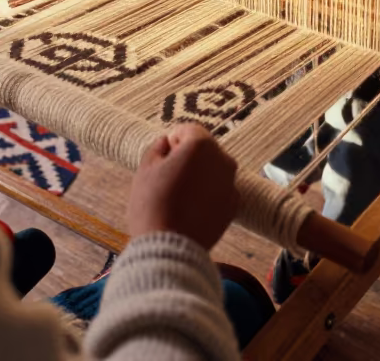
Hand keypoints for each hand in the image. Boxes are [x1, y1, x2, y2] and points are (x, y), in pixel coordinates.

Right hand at [127, 124, 239, 250]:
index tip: (162, 158)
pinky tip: (191, 208)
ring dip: (199, 175)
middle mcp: (222, 160)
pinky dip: (208, 193)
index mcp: (201, 145)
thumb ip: (158, 148)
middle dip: (188, 157)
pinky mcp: (234, 206)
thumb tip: (166, 143)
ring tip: (178, 195)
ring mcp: (231, 184)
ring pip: (213, 169)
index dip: (172, 141)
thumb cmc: (153, 204)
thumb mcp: (145, 169)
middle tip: (168, 177)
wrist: (169, 247)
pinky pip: (219, 190)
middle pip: (203, 149)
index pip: (187, 131)